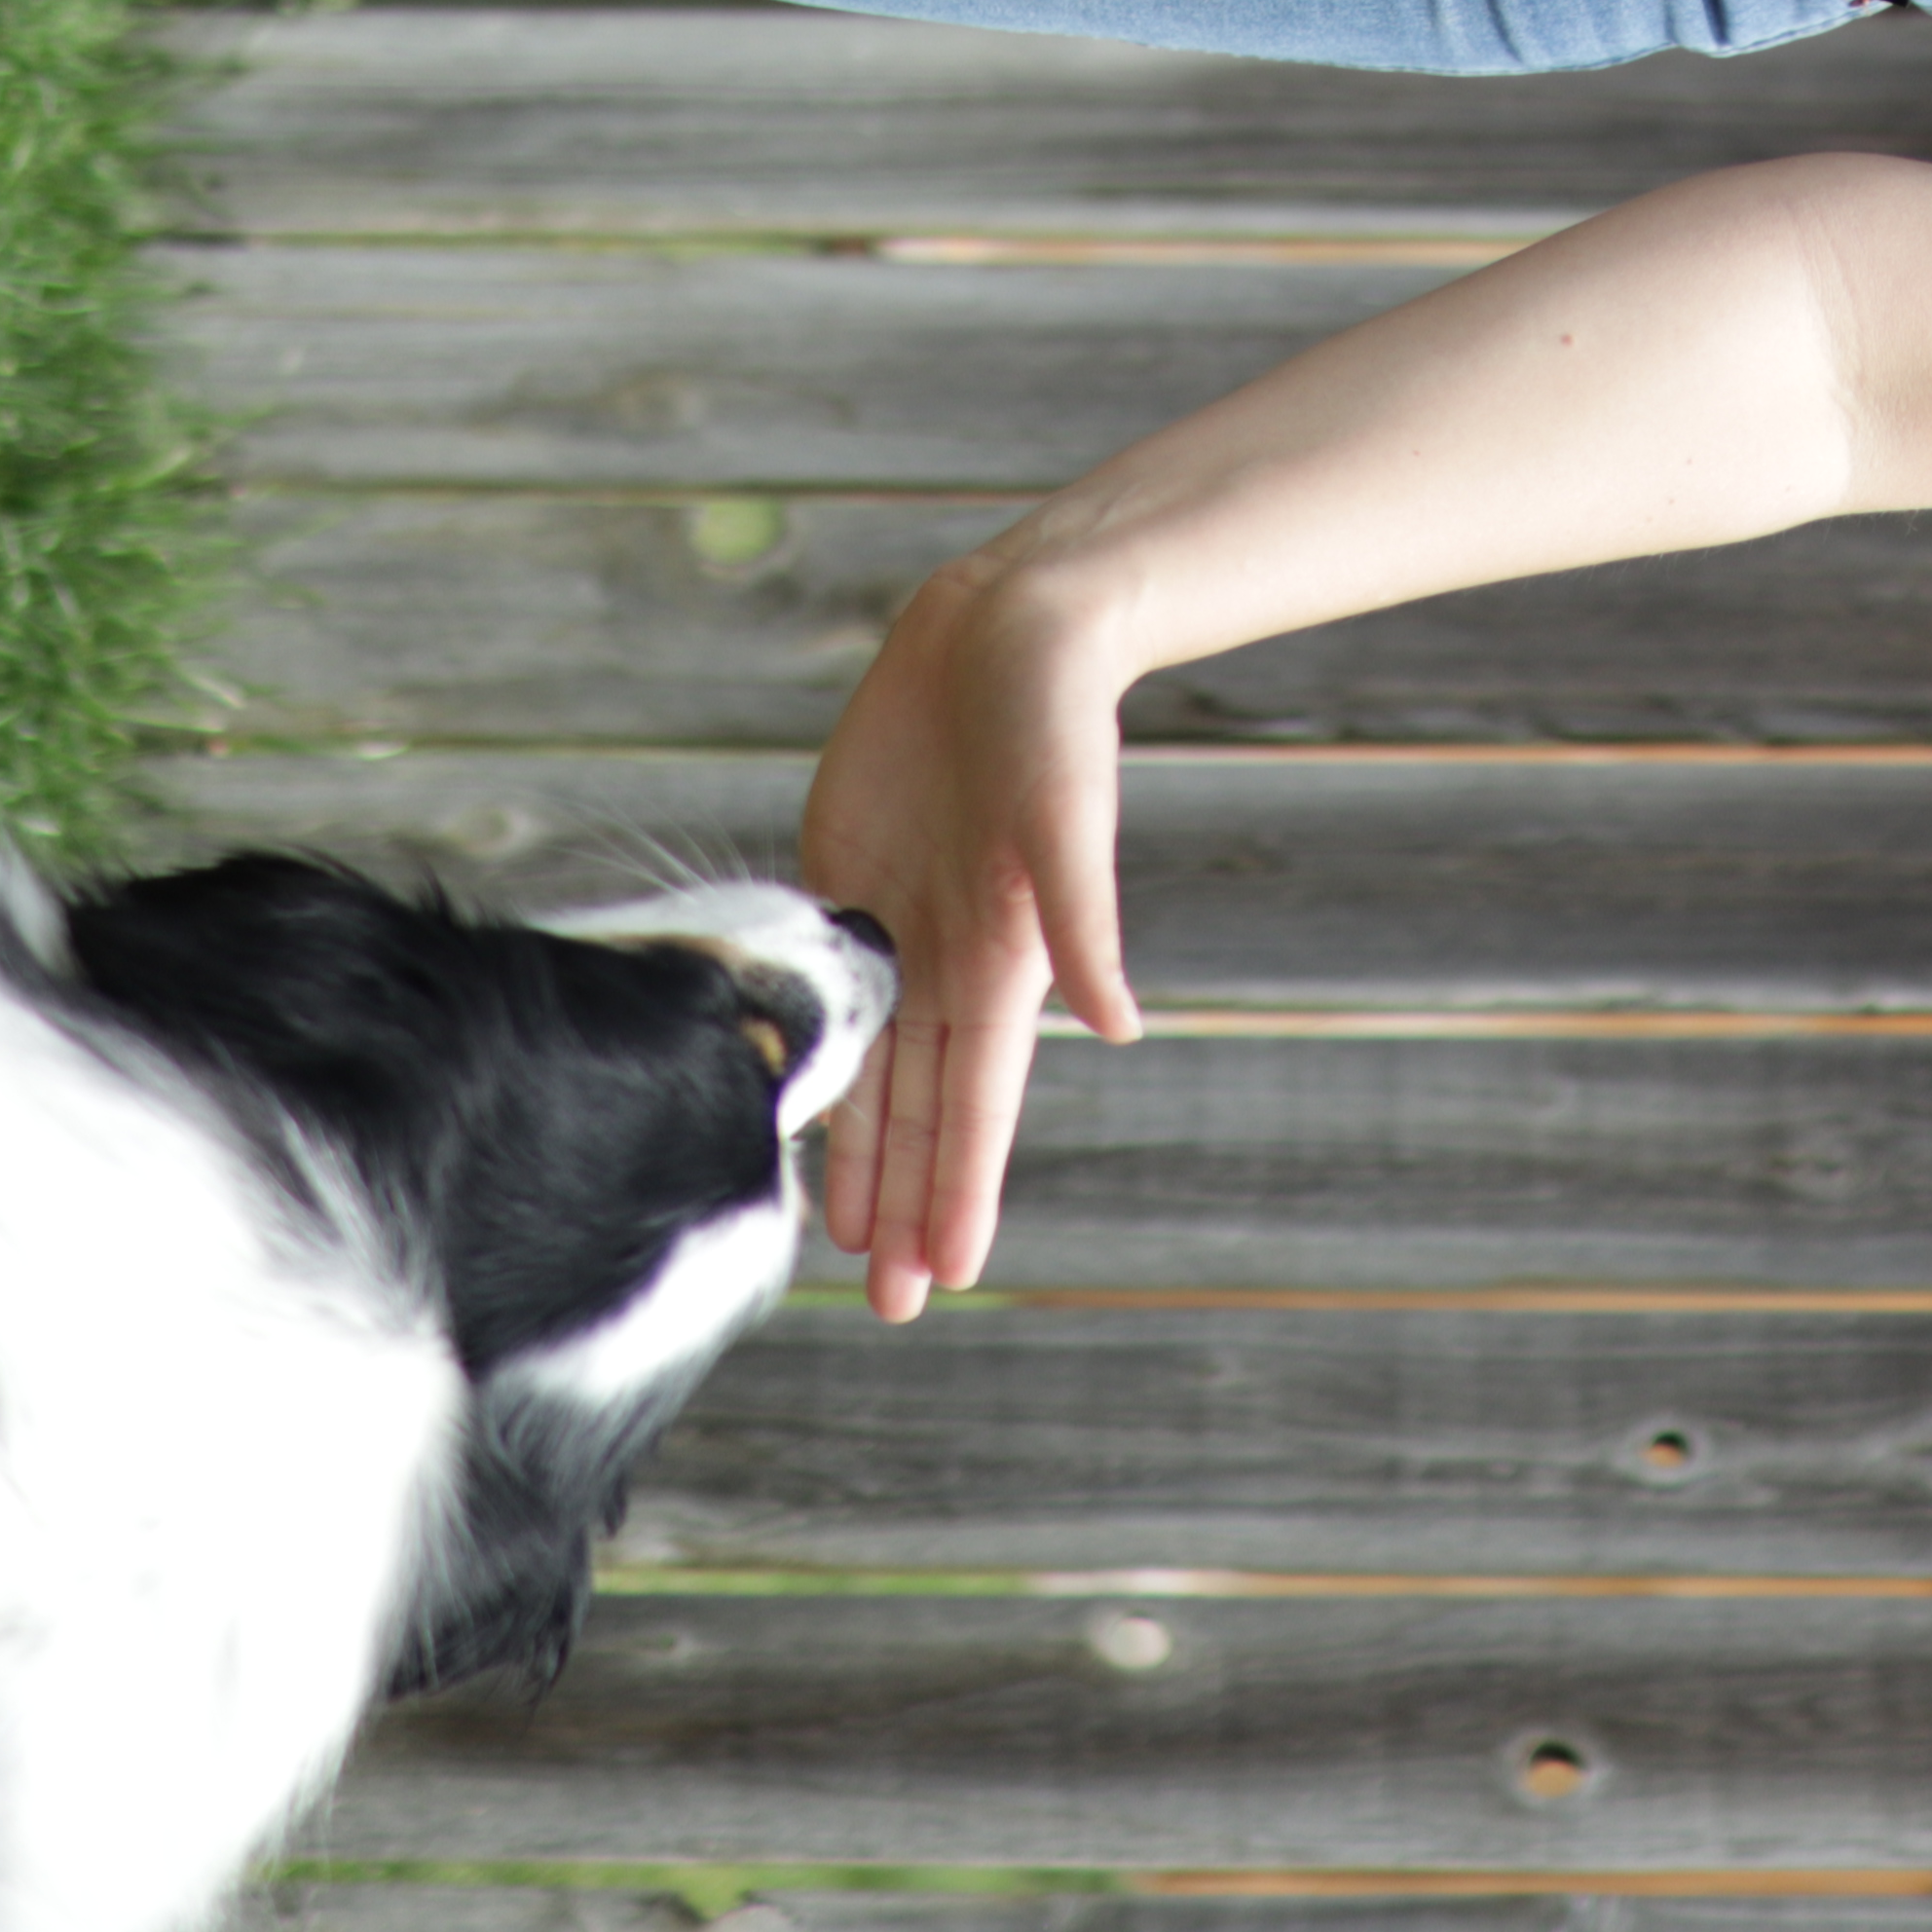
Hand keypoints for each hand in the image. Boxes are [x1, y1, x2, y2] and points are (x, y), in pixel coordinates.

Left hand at [797, 537, 1151, 1324]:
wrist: (1008, 625)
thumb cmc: (1053, 714)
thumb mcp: (1067, 815)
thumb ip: (1085, 921)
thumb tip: (1126, 1027)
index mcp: (1002, 957)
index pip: (979, 1102)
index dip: (961, 1189)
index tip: (951, 1274)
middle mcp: (948, 959)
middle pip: (927, 1111)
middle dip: (912, 1206)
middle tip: (894, 1306)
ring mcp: (895, 924)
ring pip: (876, 1071)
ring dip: (866, 1156)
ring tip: (851, 1242)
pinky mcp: (847, 878)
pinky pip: (829, 995)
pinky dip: (822, 1062)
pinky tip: (805, 1107)